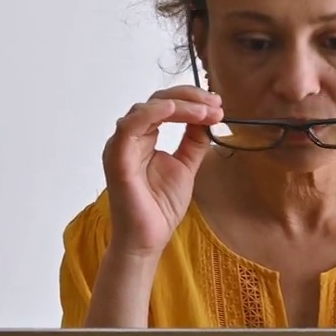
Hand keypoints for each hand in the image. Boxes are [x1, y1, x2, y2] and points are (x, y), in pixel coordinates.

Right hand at [100, 86, 222, 259]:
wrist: (148, 238)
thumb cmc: (160, 206)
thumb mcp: (186, 166)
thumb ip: (194, 141)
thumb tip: (207, 118)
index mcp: (144, 137)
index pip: (165, 106)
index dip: (192, 101)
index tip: (218, 106)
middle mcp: (130, 137)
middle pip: (157, 101)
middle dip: (189, 98)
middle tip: (215, 103)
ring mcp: (121, 145)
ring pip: (146, 108)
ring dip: (178, 104)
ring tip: (205, 110)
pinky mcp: (117, 157)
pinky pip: (130, 126)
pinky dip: (152, 113)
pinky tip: (174, 110)